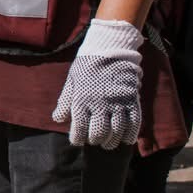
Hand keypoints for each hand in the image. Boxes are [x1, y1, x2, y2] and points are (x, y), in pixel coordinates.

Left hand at [51, 18, 143, 148]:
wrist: (109, 48)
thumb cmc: (87, 65)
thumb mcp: (72, 81)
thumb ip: (65, 101)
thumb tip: (58, 119)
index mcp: (82, 100)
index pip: (79, 128)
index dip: (77, 138)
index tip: (78, 141)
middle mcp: (99, 103)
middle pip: (99, 132)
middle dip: (96, 140)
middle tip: (95, 141)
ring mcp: (117, 102)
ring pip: (116, 130)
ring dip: (112, 140)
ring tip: (109, 144)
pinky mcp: (131, 99)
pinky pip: (134, 121)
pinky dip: (131, 134)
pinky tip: (127, 140)